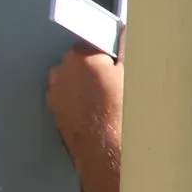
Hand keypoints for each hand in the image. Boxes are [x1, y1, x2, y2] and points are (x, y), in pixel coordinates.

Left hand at [46, 41, 125, 191]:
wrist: (110, 154)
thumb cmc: (125, 116)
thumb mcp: (136, 76)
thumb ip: (127, 51)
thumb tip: (125, 37)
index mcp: (82, 57)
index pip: (96, 43)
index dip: (112, 56)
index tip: (121, 65)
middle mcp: (62, 72)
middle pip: (82, 61)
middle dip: (98, 71)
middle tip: (120, 86)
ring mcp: (56, 93)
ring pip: (75, 82)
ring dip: (88, 88)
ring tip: (111, 104)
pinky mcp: (56, 113)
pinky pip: (70, 100)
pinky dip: (82, 104)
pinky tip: (101, 116)